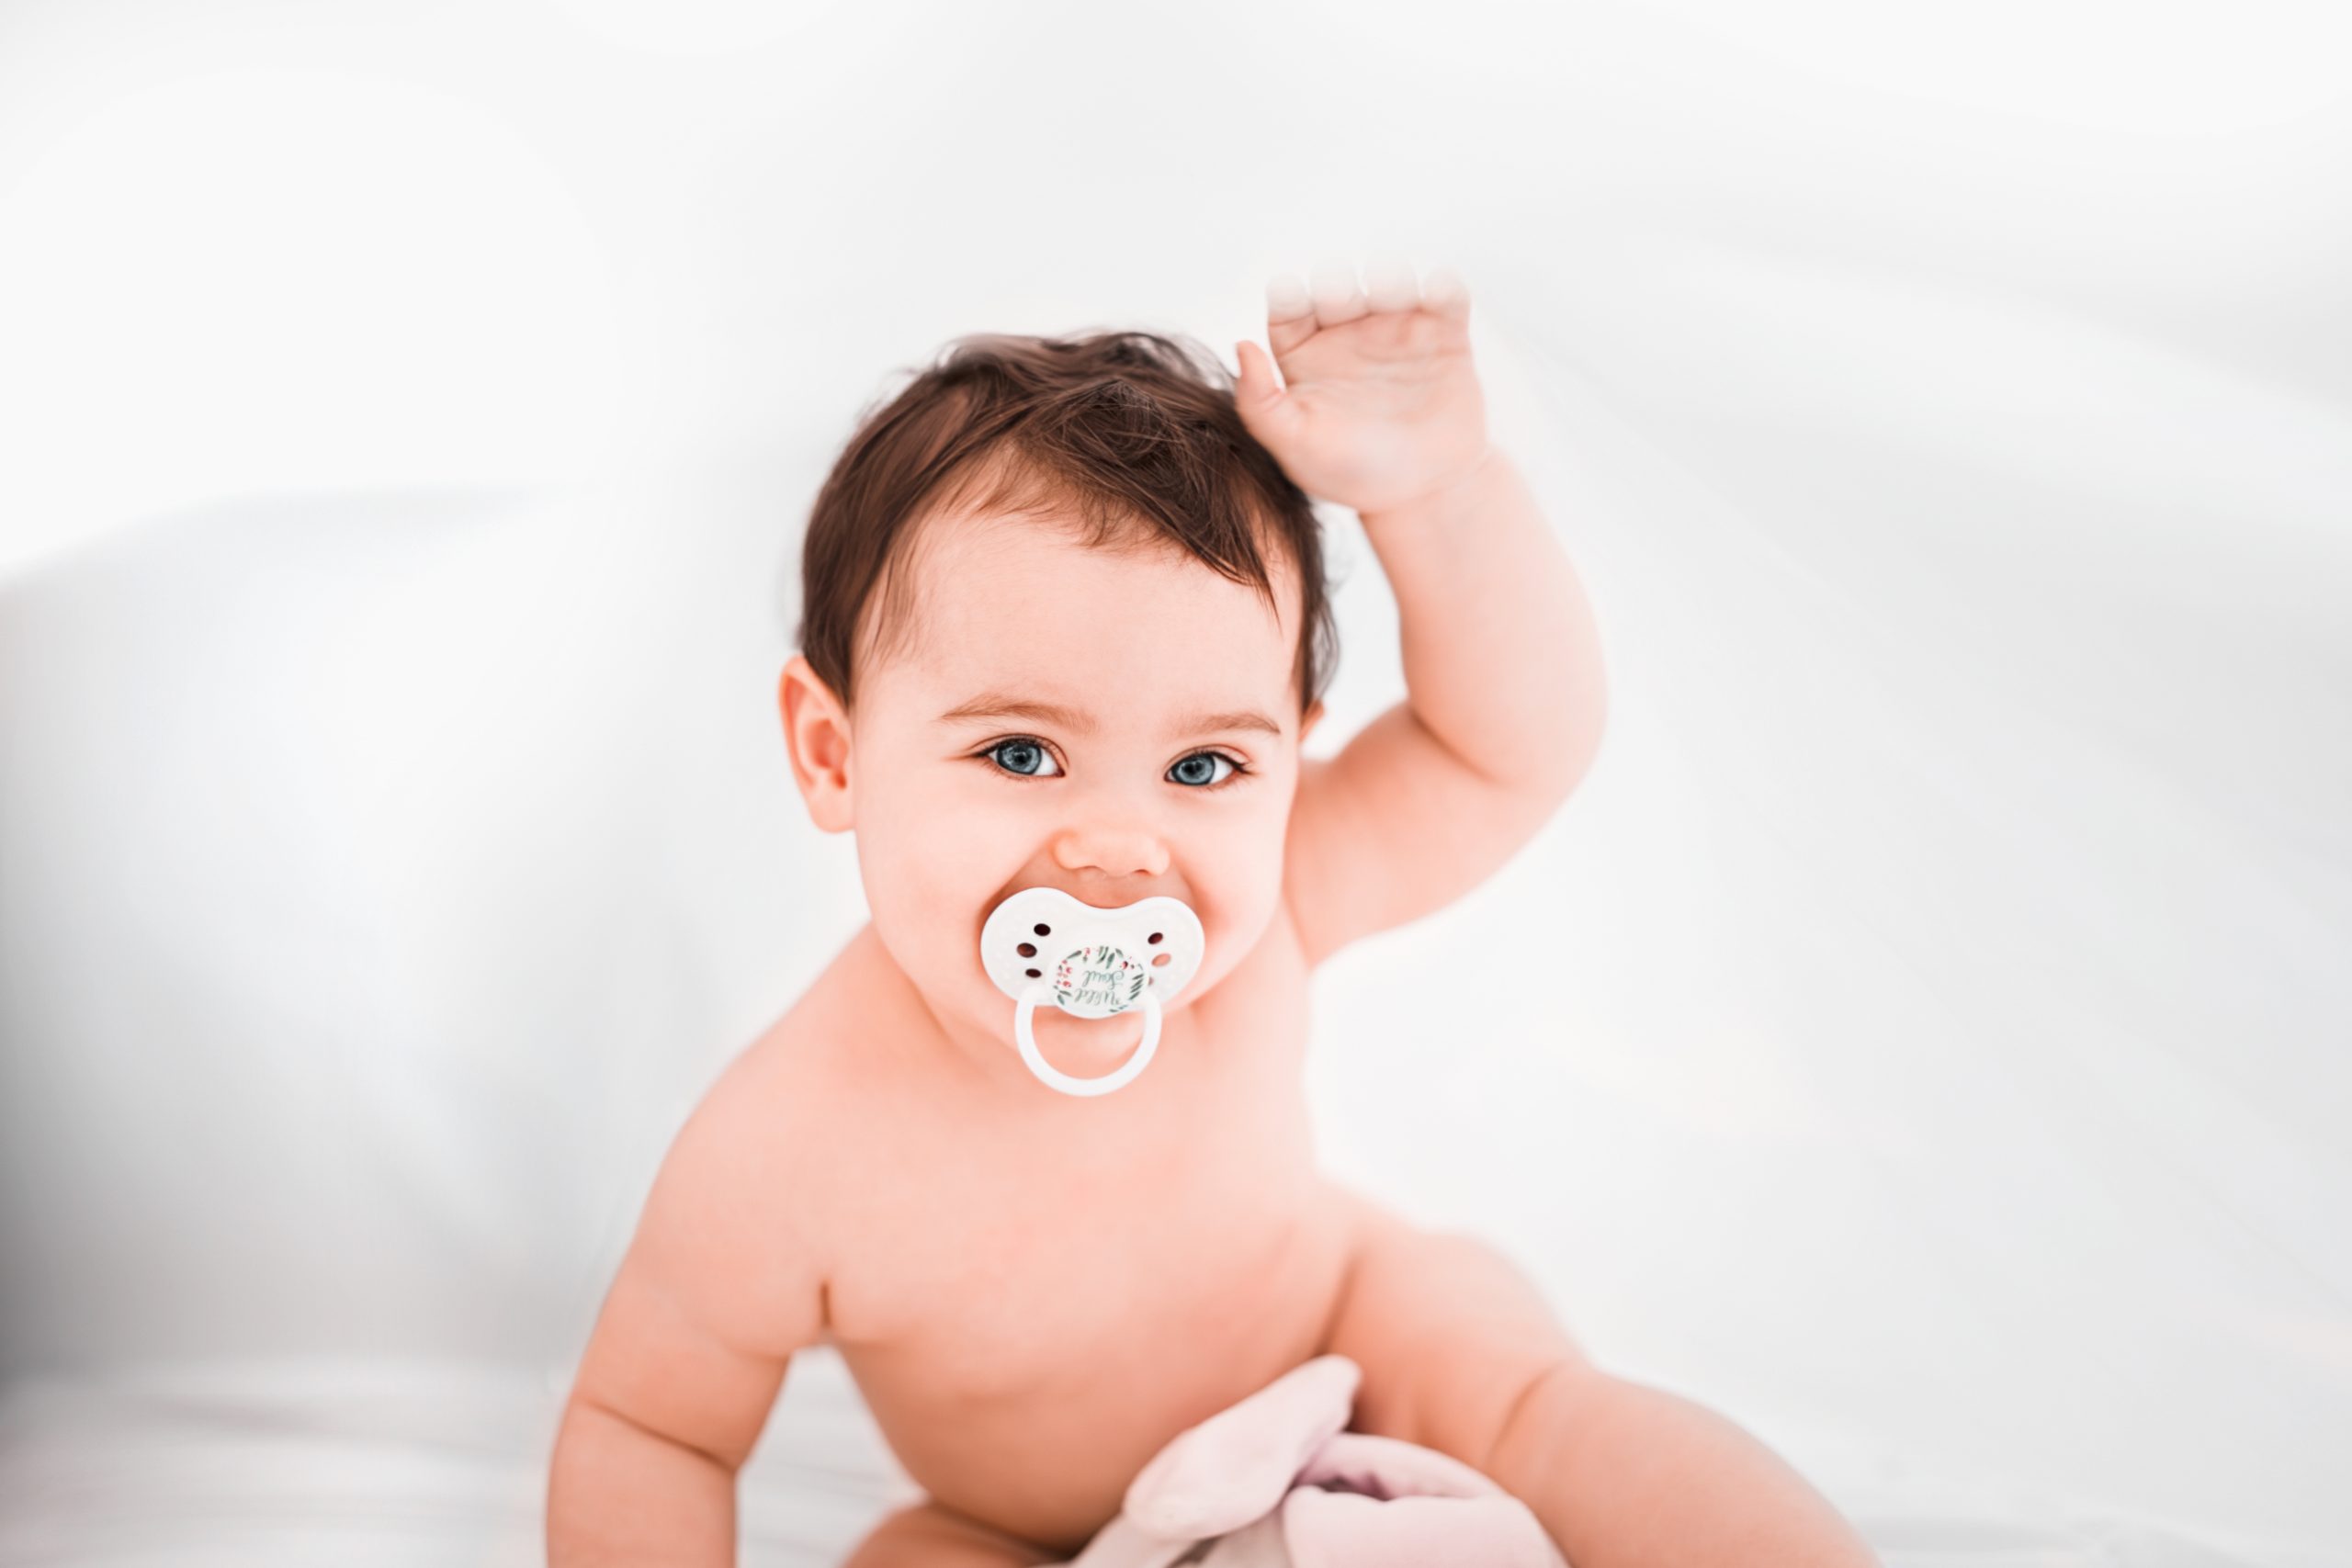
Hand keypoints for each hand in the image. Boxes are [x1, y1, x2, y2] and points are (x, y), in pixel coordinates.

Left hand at [1233, 258, 1492, 516]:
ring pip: (1388, 279)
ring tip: (1390, 297)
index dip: (1289, 296)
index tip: (1294, 300)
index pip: (1289, 307)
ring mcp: (1396, 330)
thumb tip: (1242, 344)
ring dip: (1388, 277)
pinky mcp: (1444, 335)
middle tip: (1342, 302)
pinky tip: (1432, 297)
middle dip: (1336, 285)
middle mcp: (1348, 334)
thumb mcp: (1296, 446)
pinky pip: (1444, 294)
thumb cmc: (1353, 474)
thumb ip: (1259, 403)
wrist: (1424, 494)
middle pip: (1336, 285)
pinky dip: (1441, 285)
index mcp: (1305, 354)